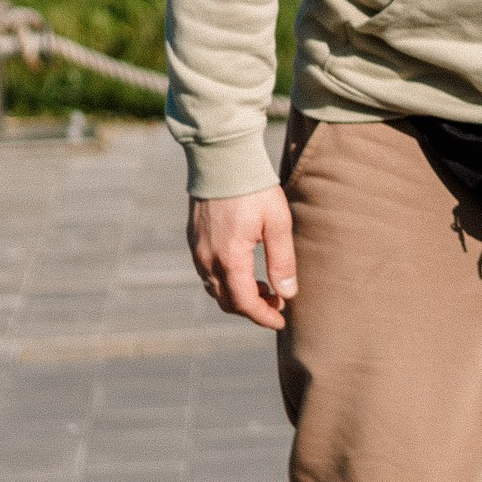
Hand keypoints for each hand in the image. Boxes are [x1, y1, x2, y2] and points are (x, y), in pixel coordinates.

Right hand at [188, 186, 297, 329]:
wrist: (223, 160)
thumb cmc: (255, 189)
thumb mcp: (278, 223)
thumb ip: (282, 260)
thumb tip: (287, 294)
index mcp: (229, 258)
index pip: (244, 303)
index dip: (263, 316)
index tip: (281, 321)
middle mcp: (207, 260)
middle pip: (227, 301)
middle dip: (252, 309)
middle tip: (277, 304)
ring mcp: (197, 251)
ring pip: (216, 289)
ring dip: (238, 296)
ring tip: (265, 289)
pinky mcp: (194, 241)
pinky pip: (208, 273)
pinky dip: (227, 281)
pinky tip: (245, 271)